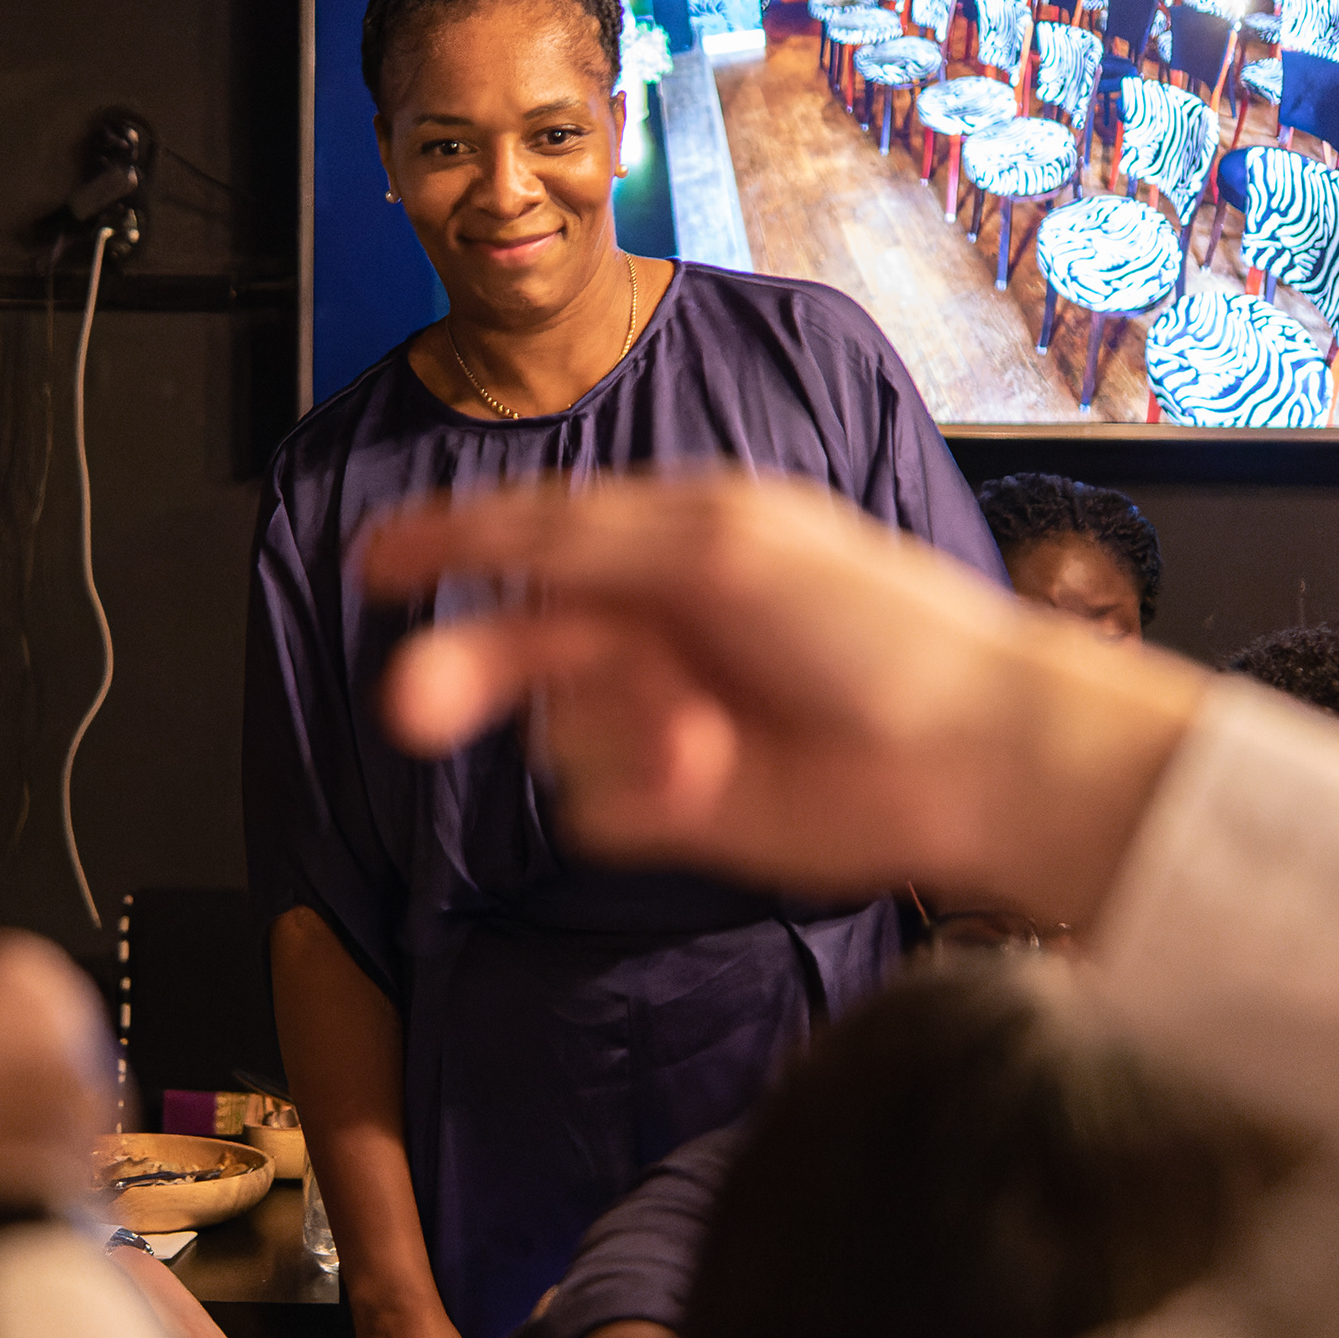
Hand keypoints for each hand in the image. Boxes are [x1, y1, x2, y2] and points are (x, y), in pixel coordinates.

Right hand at [363, 472, 1205, 932]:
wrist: (962, 755)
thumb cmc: (868, 626)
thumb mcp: (717, 543)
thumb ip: (589, 537)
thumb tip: (487, 529)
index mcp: (669, 544)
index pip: (532, 536)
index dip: (451, 544)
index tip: (376, 561)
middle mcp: (656, 629)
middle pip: (517, 643)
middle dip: (470, 669)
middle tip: (412, 706)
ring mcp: (662, 720)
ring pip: (554, 728)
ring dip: (610, 728)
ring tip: (699, 735)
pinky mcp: (676, 807)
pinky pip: (592, 801)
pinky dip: (636, 790)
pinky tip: (708, 777)